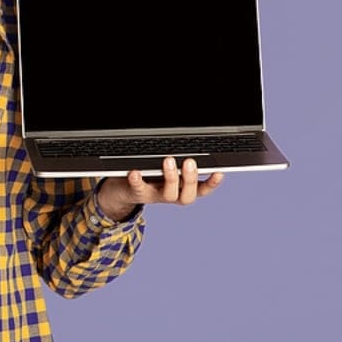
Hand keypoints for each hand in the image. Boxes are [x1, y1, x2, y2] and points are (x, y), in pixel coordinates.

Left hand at [96, 157, 224, 221]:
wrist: (122, 191)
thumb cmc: (149, 176)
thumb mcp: (167, 170)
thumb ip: (179, 162)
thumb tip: (190, 144)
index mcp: (181, 189)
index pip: (202, 190)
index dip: (212, 184)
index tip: (219, 172)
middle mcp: (171, 195)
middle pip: (187, 196)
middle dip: (191, 179)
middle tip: (189, 162)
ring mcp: (155, 195)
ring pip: (168, 195)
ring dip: (171, 178)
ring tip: (168, 161)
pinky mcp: (137, 193)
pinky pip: (138, 188)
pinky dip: (137, 180)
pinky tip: (136, 171)